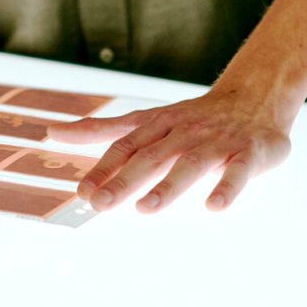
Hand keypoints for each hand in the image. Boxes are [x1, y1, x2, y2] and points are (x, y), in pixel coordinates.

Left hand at [46, 89, 291, 212]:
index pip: (125, 146)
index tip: (82, 191)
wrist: (254, 98)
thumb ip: (101, 130)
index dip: (104, 167)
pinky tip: (214, 208)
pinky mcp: (248, 153)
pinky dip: (226, 188)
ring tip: (147, 208)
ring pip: (190, 163)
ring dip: (169, 186)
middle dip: (125, 179)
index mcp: (158, 125)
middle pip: (152, 156)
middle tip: (102, 204)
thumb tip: (52, 132)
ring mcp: (216, 142)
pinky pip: (238, 171)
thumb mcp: (145, 119)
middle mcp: (183, 132)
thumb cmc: (192, 118)